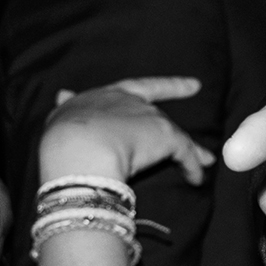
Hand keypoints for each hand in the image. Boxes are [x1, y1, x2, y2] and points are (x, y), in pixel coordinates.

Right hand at [39, 74, 217, 187]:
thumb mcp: (60, 118)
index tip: (172, 85)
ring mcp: (148, 117)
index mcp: (103, 96)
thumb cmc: (62, 140)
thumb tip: (63, 95)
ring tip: (205, 161)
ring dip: (191, 149)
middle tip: (194, 87)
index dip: (150, 88)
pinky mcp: (165, 137)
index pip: (131, 87)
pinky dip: (192, 167)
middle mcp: (129, 101)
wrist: (78, 148)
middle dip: (174, 95)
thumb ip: (66, 107)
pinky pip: (185, 154)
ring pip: (174, 134)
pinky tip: (196, 179)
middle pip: (156, 106)